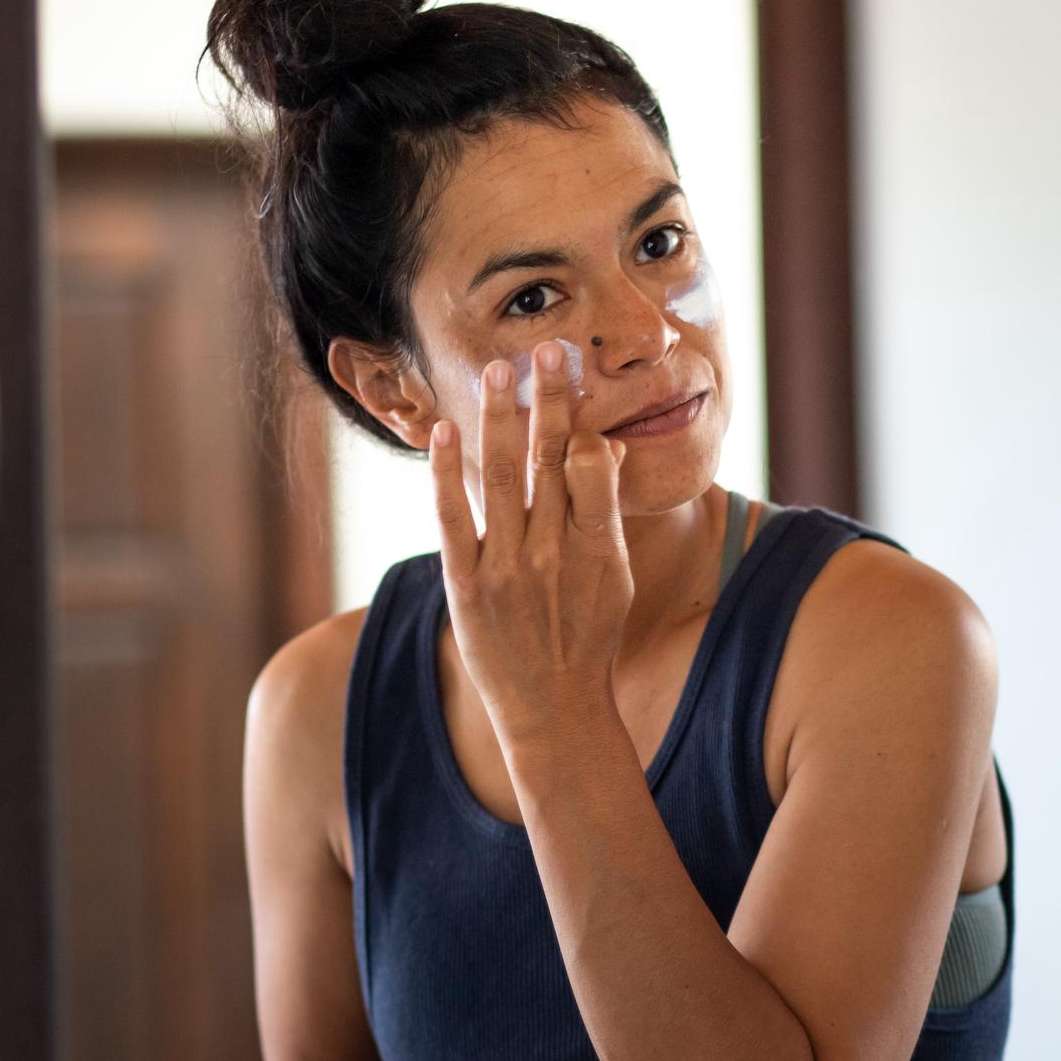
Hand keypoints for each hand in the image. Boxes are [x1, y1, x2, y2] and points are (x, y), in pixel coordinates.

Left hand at [430, 342, 633, 750]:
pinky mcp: (467, 586)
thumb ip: (605, 513)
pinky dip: (446, 473)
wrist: (553, 711)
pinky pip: (454, 518)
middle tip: (549, 349)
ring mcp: (508, 569)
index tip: (572, 375)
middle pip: (550, 459)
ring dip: (500, 419)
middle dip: (550, 399)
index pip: (590, 466)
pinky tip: (444, 431)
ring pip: (503, 477)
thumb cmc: (587, 638)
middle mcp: (554, 554)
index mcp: (598, 548)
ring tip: (499, 370)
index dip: (580, 418)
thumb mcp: (615, 577)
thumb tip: (602, 447)